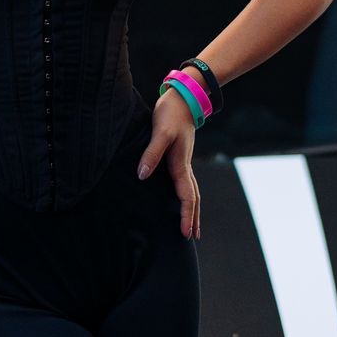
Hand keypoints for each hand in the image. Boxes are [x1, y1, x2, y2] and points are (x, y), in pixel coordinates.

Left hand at [138, 92, 200, 237]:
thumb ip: (151, 154)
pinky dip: (186, 197)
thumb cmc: (170, 114)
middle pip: (193, 198)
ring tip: (191, 226)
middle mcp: (185, 167)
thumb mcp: (159, 133)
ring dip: (192, 210)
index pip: (187, 196)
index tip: (186, 233)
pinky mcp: (179, 158)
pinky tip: (181, 201)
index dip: (187, 216)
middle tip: (192, 238)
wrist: (182, 98)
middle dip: (193, 218)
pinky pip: (185, 184)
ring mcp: (184, 163)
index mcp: (181, 165)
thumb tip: (142, 174)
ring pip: (191, 192)